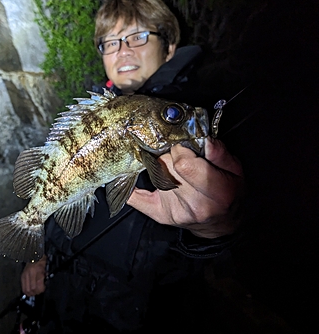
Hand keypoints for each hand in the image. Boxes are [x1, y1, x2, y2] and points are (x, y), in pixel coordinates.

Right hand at [21, 255, 46, 295]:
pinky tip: (29, 290)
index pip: (38, 285)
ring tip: (34, 292)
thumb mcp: (45, 267)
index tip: (43, 289)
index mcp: (37, 270)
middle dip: (36, 292)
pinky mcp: (22, 276)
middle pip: (31, 289)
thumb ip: (45, 276)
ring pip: (26, 289)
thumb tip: (44, 285)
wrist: (33, 254)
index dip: (41, 289)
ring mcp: (25, 275)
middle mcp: (30, 273)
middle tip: (39, 291)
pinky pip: (22, 286)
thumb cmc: (40, 260)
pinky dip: (26, 290)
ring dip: (30, 293)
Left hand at [127, 137, 243, 237]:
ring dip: (158, 166)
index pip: (183, 163)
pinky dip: (128, 187)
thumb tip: (205, 139)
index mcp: (216, 192)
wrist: (219, 223)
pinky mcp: (160, 214)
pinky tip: (125, 177)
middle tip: (176, 157)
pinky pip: (136, 199)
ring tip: (168, 166)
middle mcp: (194, 204)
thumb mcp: (235, 172)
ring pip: (153, 175)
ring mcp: (175, 211)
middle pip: (165, 166)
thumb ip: (221, 154)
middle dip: (169, 156)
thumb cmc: (228, 194)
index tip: (184, 148)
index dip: (181, 150)